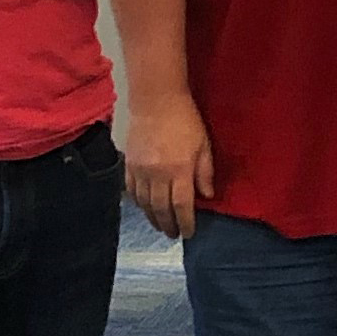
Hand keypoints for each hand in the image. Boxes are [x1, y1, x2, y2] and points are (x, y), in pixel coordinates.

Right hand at [125, 93, 216, 239]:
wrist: (155, 100)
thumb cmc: (185, 119)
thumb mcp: (204, 144)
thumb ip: (205, 172)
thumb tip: (207, 195)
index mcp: (179, 170)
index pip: (182, 205)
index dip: (185, 222)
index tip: (189, 233)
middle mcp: (157, 174)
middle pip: (161, 209)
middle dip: (168, 225)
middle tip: (174, 235)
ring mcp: (140, 170)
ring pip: (144, 203)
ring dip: (152, 218)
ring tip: (160, 226)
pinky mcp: (128, 164)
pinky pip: (131, 191)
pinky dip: (138, 203)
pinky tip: (145, 208)